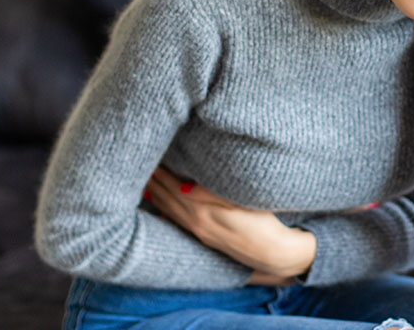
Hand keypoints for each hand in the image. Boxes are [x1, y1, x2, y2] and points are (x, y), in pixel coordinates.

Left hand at [144, 166, 316, 278]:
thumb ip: (213, 195)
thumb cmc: (263, 223)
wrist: (274, 254)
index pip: (175, 189)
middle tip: (139, 166)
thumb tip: (184, 187)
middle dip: (155, 183)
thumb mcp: (243, 204)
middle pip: (169, 200)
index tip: (150, 159)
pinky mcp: (208, 239)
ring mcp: (201, 233)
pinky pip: (181, 224)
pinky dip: (168, 214)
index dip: (162, 174)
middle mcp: (198, 224)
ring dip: (158, 197)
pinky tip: (163, 212)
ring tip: (146, 184)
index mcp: (203, 213)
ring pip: (173, 212)